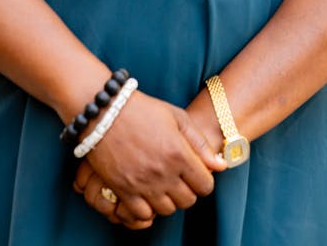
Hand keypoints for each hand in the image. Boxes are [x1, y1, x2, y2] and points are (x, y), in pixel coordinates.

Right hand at [73, 91, 224, 225]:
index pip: (205, 186)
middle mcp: (164, 173)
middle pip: (188, 201)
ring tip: (162, 184)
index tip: (195, 173)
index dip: (203, 180)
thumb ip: (200, 143)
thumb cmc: (144, 110)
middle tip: (178, 178)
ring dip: (168, 200)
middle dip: (187, 191)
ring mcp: (143, 184)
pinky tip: (146, 193)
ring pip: (167, 210)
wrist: (106, 111)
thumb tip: (221, 166)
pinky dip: (147, 208)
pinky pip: (143, 215)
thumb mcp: (177, 117)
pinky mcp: (124, 190)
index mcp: (180, 154)